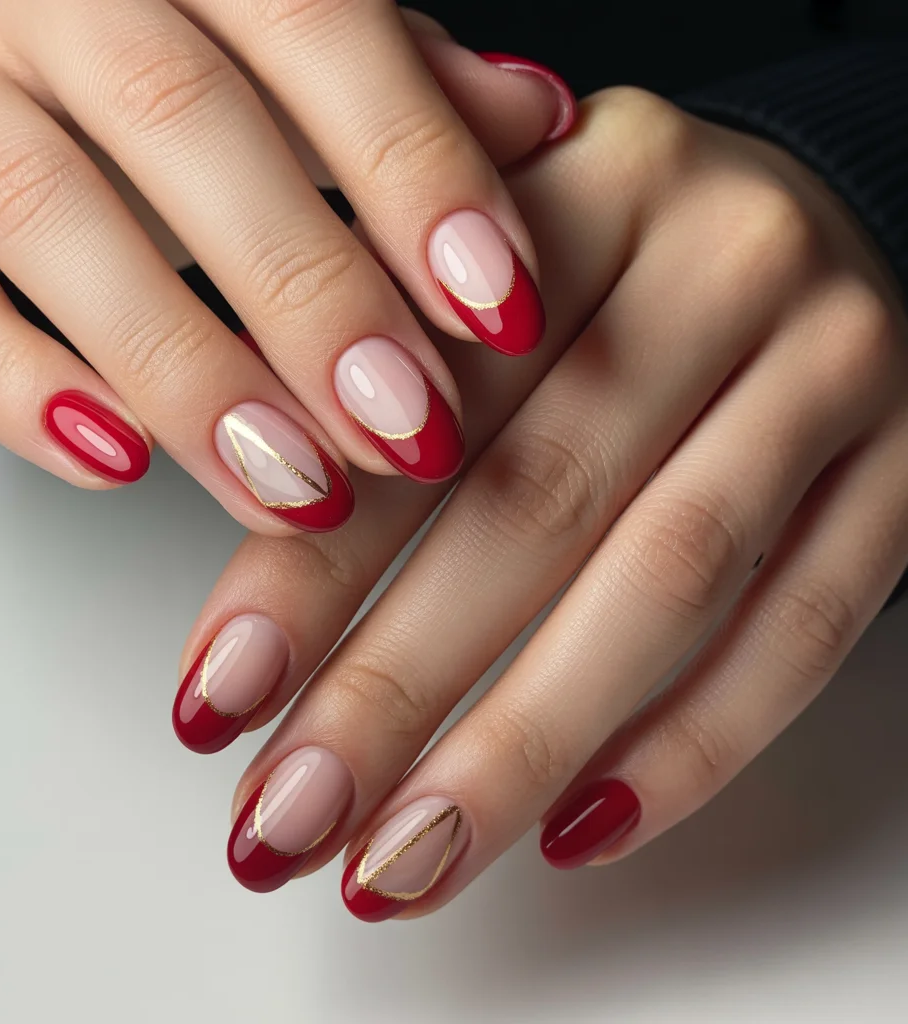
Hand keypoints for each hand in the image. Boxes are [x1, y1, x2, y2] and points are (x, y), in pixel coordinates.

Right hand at [0, 1, 571, 531]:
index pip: (319, 31)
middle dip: (310, 297)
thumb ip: (405, 87)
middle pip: (183, 126)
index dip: (416, 174)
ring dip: (189, 373)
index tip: (502, 309)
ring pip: (49, 221)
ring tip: (298, 490)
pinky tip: (120, 463)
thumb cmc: (167, 70)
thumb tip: (540, 120)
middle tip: (409, 432)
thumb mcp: (290, 51)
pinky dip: (22, 390)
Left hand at [172, 89, 907, 914]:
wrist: (808, 222)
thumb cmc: (615, 259)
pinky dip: (691, 745)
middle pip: (536, 503)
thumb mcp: (491, 256)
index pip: (421, 401)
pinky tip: (575, 828)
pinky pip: (804, 630)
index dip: (306, 566)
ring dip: (518, 748)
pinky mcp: (905, 470)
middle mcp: (720, 261)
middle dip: (393, 688)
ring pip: (667, 584)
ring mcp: (831, 368)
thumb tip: (251, 532)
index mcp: (586, 187)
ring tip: (404, 863)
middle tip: (287, 818)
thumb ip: (378, 353)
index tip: (218, 699)